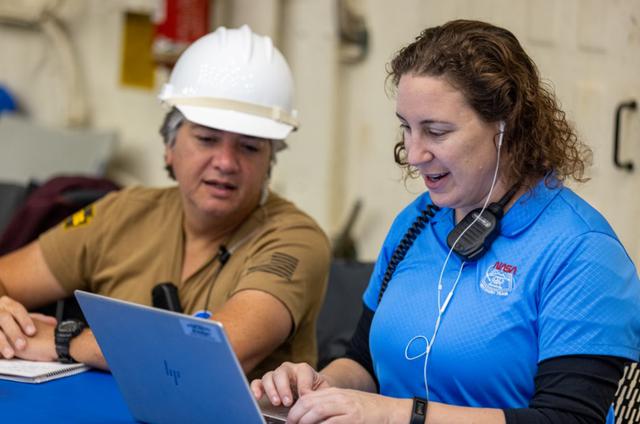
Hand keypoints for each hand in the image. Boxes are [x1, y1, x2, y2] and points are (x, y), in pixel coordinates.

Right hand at [0, 295, 54, 357]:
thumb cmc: (7, 321)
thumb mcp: (19, 317)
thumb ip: (35, 319)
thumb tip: (54, 322)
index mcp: (6, 303)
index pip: (17, 309)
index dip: (25, 320)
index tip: (32, 332)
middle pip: (4, 318)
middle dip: (14, 333)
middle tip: (23, 346)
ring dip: (2, 343)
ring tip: (10, 354)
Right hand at [250, 362, 329, 406]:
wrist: (311, 391)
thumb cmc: (317, 391)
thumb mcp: (322, 391)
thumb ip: (318, 393)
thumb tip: (312, 399)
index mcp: (303, 369)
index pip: (302, 372)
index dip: (304, 385)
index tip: (305, 397)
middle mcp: (288, 369)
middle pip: (282, 373)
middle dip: (284, 388)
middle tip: (288, 402)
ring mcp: (275, 376)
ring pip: (268, 376)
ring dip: (271, 390)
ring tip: (276, 402)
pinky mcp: (265, 384)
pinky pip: (256, 382)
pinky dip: (255, 388)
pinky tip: (258, 397)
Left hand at [287, 388, 404, 423]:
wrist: (392, 411)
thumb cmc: (370, 410)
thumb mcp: (348, 402)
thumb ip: (331, 406)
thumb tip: (312, 416)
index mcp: (336, 393)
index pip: (308, 397)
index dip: (295, 409)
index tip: (290, 420)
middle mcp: (339, 397)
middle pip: (309, 402)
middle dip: (295, 416)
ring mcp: (347, 407)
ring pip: (317, 411)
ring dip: (304, 422)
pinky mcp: (354, 418)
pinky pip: (331, 423)